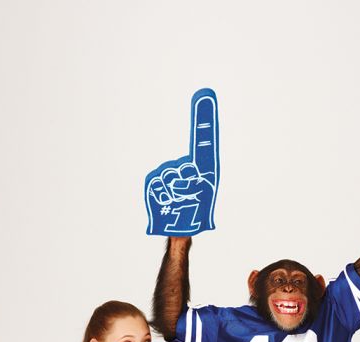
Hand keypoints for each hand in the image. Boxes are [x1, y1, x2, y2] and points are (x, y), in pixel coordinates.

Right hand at [145, 88, 219, 235]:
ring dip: (179, 194)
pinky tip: (168, 202)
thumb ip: (202, 183)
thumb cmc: (196, 212)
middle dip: (191, 187)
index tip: (205, 96)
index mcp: (201, 166)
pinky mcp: (153, 182)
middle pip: (187, 169)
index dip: (204, 119)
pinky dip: (165, 197)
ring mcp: (167, 172)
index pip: (203, 139)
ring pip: (172, 177)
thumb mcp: (206, 197)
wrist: (179, 227)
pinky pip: (159, 186)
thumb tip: (196, 174)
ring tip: (180, 202)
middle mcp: (184, 164)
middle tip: (192, 199)